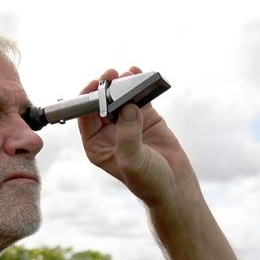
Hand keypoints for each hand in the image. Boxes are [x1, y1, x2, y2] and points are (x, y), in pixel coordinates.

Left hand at [77, 67, 196, 207]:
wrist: (175, 186)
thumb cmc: (149, 181)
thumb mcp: (133, 161)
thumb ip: (128, 135)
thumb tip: (128, 107)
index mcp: (96, 145)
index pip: (85, 116)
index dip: (87, 98)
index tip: (95, 86)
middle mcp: (108, 132)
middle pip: (101, 102)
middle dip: (105, 87)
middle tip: (112, 75)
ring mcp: (126, 123)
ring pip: (119, 97)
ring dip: (122, 83)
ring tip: (128, 73)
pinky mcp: (145, 117)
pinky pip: (138, 96)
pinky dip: (138, 85)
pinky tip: (140, 74)